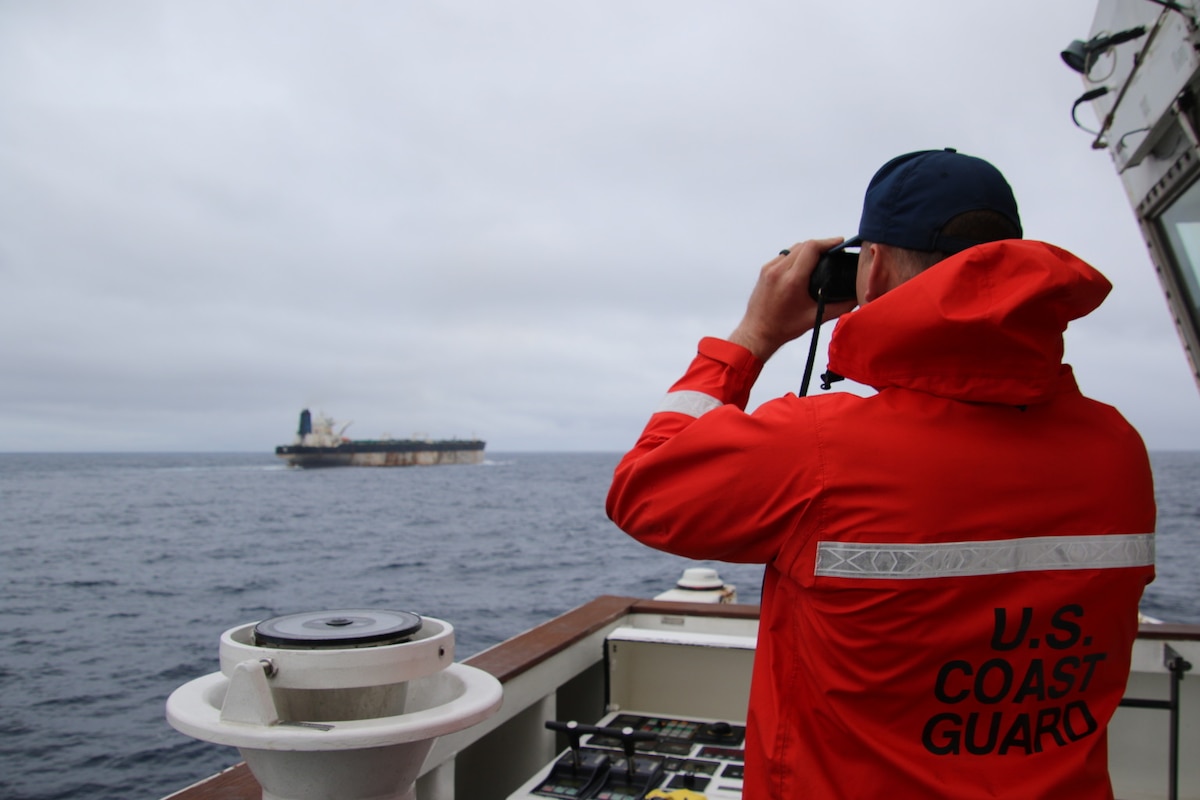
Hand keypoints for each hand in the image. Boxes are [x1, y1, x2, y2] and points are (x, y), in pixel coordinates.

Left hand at [728, 237, 856, 360]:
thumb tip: (856, 297)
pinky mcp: (765, 270)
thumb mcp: (815, 318)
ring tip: (821, 256)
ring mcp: (769, 269)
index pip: (812, 248)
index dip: (828, 242)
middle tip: (834, 251)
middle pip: (804, 245)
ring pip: (793, 248)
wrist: (758, 332)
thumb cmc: (783, 327)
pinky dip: (796, 255)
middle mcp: (779, 271)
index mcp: (792, 280)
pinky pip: (784, 255)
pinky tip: (804, 264)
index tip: (839, 242)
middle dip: (821, 245)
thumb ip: (840, 307)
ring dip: (808, 248)